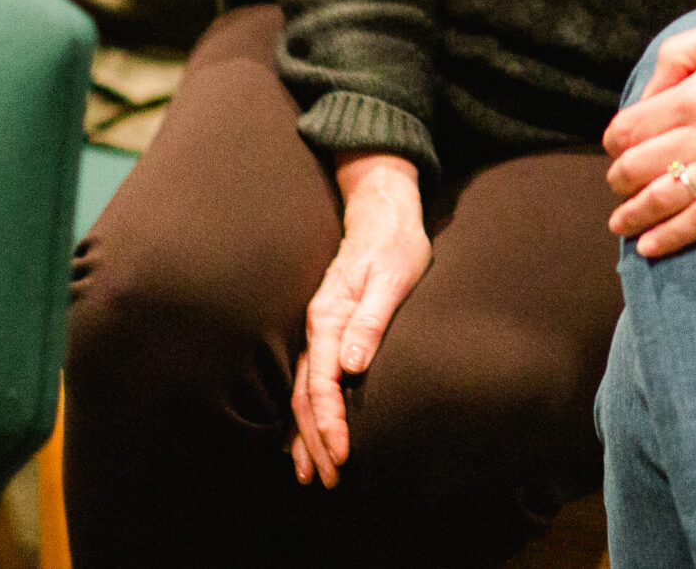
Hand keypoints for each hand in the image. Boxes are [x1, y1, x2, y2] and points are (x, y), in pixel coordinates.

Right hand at [288, 152, 428, 486]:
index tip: (342, 455)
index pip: (322, 383)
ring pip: (300, 394)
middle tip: (328, 480)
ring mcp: (317, 331)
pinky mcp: (325, 333)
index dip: (329, 423)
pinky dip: (303, 416)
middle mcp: (316, 327)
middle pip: (304, 397)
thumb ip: (371, 320)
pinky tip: (302, 440)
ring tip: (311, 475)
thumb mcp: (393, 278)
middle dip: (314, 441)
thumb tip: (352, 366)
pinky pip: (306, 382)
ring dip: (305, 435)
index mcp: (329, 317)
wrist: (382, 215)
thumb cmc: (395, 246)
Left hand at [602, 8, 695, 258]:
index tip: (619, 150)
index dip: (615, 144)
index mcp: (692, 93)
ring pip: (661, 199)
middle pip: (635, 168)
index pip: (627, 129)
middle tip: (621, 187)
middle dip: (620, 181)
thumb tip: (651, 91)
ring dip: (633, 216)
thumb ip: (680, 54)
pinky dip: (670, 237)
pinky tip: (652, 247)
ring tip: (624, 225)